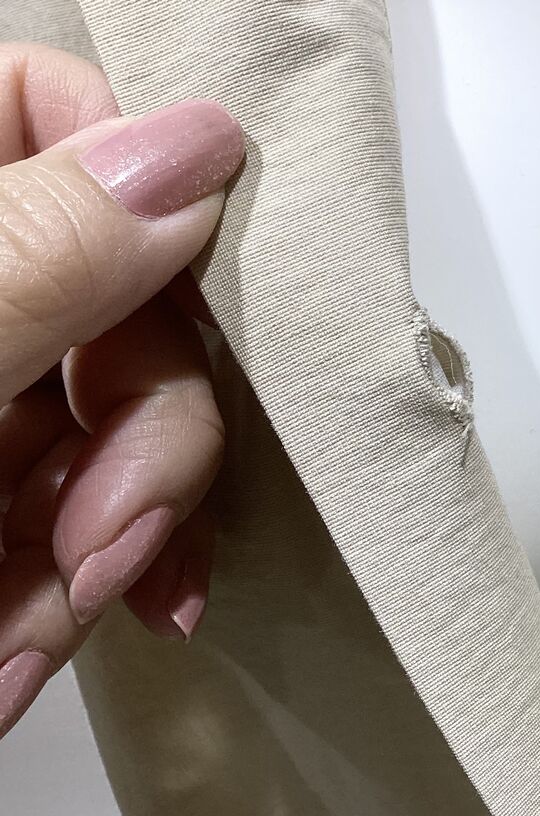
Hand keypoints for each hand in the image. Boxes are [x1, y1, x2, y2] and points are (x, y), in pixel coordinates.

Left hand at [0, 44, 243, 738]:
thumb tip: (205, 147)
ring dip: (103, 550)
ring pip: (116, 431)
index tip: (158, 332)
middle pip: (123, 303)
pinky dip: (65, 598)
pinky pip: (74, 520)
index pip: (55, 119)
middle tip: (107, 548)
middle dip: (145, 444)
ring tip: (26, 645)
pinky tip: (19, 657)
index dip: (139, 215)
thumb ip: (42, 249)